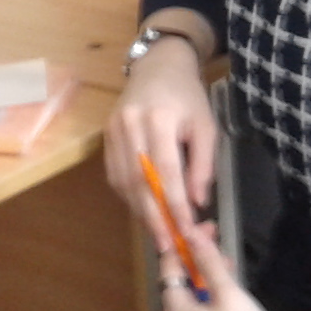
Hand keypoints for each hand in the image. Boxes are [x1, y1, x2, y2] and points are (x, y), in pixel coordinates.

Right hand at [103, 31, 215, 251]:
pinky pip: (114, 174)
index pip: (166, 171)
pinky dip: (128, 196)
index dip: (175, 204)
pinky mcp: (105, 136)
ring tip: (156, 233)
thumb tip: (196, 203)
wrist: (157, 66)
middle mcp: (130, 124)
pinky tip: (142, 209)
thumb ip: (202, 165)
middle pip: (139, 180)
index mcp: (159, 118)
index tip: (186, 230)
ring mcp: (113, 130)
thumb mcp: (206, 127)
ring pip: (123, 180)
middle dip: (153, 216)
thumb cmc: (187, 97)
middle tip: (166, 244)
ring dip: (140, 211)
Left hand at [158, 224, 286, 310]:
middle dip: (194, 255)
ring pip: (193, 292)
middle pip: (180, 279)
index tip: (195, 225)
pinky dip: (212, 289)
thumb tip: (191, 232)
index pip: (167, 268)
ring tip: (223, 253)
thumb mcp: (226, 291)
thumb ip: (208, 261)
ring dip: (205, 271)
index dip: (180, 244)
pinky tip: (229, 279)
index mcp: (175, 309)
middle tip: (212, 234)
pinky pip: (203, 306)